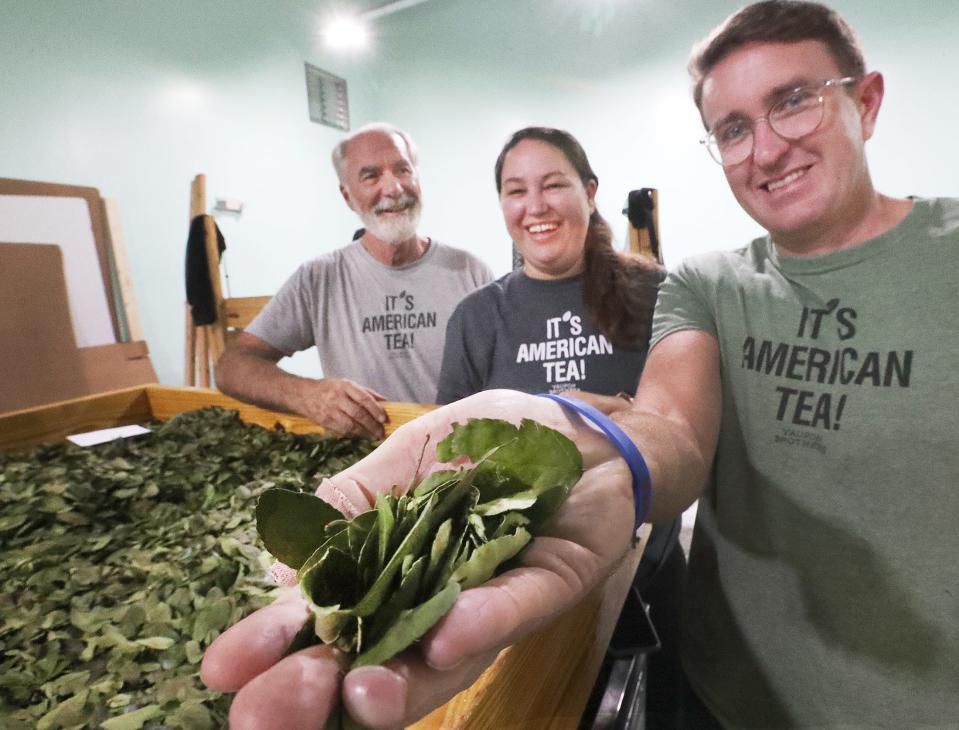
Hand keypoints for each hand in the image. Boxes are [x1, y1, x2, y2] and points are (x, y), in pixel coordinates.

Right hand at [201, 389, 633, 728]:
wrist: (580, 427)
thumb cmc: (490, 443)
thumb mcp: (407, 456)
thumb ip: (353, 501)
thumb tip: (283, 561)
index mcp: (393, 575)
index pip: (330, 622)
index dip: (280, 645)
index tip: (223, 668)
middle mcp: (435, 604)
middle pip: (375, 662)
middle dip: (319, 692)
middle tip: (265, 717)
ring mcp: (491, 603)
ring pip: (443, 657)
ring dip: (400, 683)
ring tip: (357, 698)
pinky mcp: (547, 587)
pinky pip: (513, 608)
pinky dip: (480, 623)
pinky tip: (441, 638)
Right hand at [297, 377, 387, 438]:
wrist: (302, 394)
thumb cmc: (329, 388)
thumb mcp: (346, 384)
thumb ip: (366, 392)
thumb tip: (386, 402)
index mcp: (345, 386)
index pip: (364, 398)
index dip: (376, 409)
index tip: (384, 419)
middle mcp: (337, 398)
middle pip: (358, 413)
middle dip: (372, 425)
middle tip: (381, 432)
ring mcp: (330, 410)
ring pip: (350, 425)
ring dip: (364, 433)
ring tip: (374, 436)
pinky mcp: (324, 421)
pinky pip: (342, 431)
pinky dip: (354, 435)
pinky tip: (361, 436)